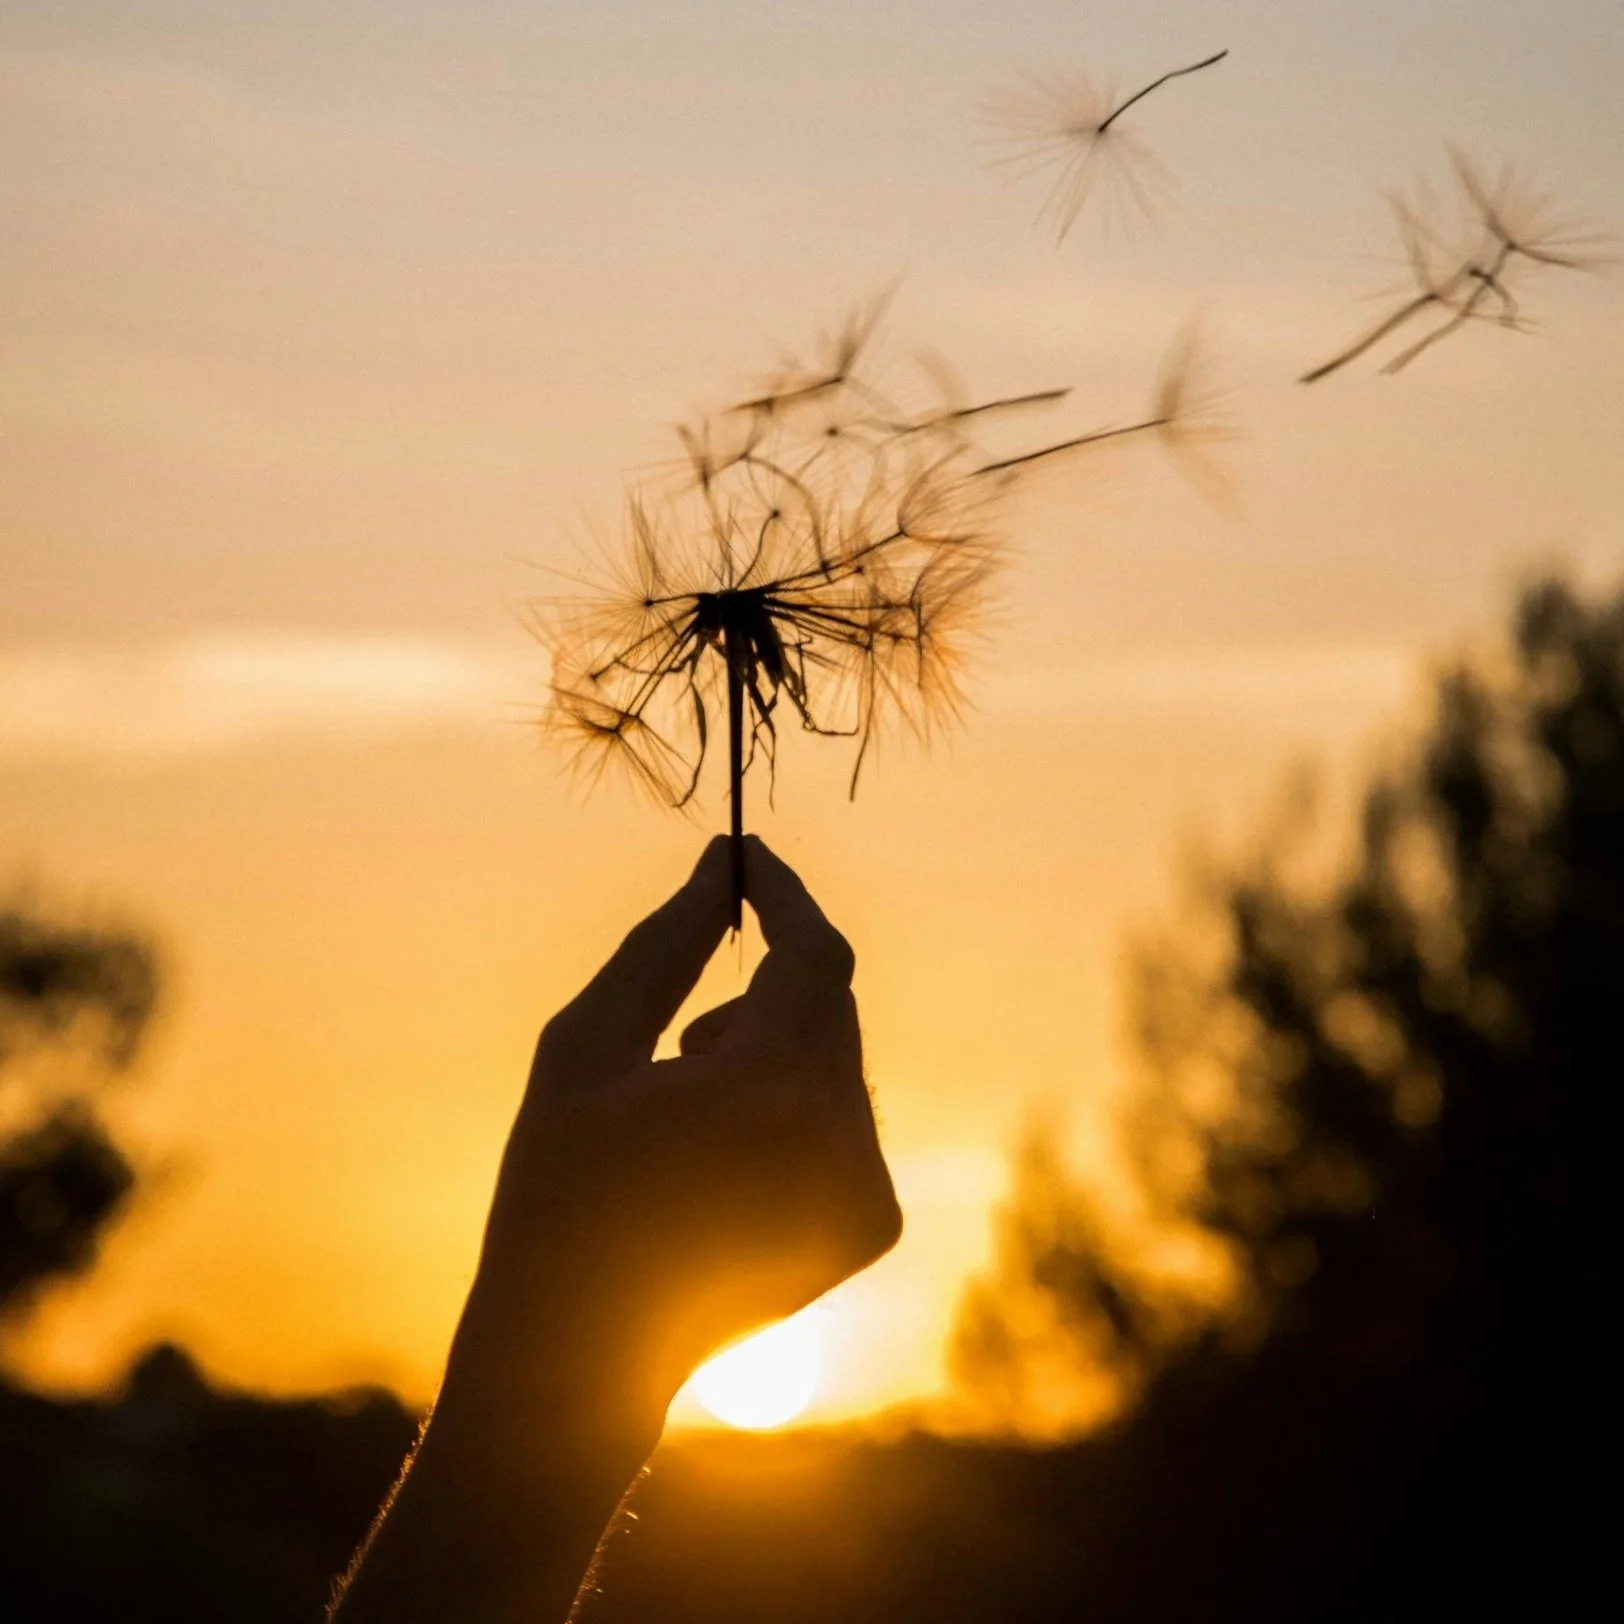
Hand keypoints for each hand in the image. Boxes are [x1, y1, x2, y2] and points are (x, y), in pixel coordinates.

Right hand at [440, 834, 902, 1456]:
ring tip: (688, 1118)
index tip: (744, 857)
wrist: (581, 1355)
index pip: (812, 950)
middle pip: (829, 1002)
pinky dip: (795, 1107)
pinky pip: (846, 1114)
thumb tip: (722, 865)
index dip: (782, 893)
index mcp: (772, 1088)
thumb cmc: (558, 1188)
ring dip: (774, 1049)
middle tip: (678, 1048)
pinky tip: (723, 1167)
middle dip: (764, 989)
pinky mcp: (875, 1223)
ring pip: (837, 1056)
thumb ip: (664, 945)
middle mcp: (843, 1136)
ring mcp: (867, 1187)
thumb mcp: (586, 1046)